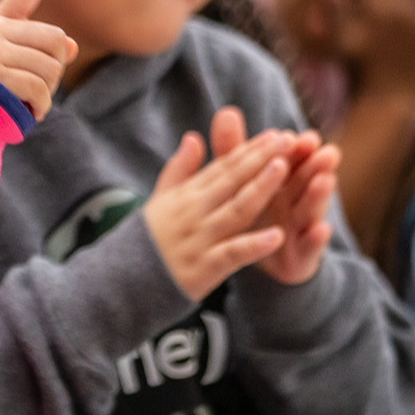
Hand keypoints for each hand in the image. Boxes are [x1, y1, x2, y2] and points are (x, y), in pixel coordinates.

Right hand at [0, 0, 77, 120]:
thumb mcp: (11, 67)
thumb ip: (40, 52)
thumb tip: (71, 46)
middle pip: (55, 39)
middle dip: (55, 68)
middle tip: (37, 86)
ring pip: (51, 67)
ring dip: (48, 92)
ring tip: (27, 101)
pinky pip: (40, 89)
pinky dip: (42, 106)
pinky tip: (29, 112)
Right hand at [143, 116, 295, 300]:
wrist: (127, 279)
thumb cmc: (150, 238)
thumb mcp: (160, 198)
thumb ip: (179, 168)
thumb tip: (193, 137)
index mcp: (186, 195)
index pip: (222, 168)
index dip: (249, 150)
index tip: (274, 134)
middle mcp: (194, 213)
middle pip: (231, 182)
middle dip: (260, 160)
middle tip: (287, 140)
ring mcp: (200, 239)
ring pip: (235, 211)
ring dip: (259, 189)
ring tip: (282, 169)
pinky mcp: (205, 267)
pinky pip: (232, 254)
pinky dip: (254, 245)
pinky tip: (277, 235)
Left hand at [209, 108, 336, 284]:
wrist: (258, 259)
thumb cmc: (253, 212)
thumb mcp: (240, 180)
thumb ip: (233, 149)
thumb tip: (225, 111)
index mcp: (280, 182)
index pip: (292, 161)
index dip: (298, 150)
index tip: (303, 136)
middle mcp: (294, 202)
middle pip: (307, 181)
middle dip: (316, 167)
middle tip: (327, 152)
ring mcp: (300, 229)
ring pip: (311, 210)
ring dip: (319, 196)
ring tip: (326, 181)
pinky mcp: (302, 256)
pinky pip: (310, 247)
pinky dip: (315, 239)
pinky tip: (321, 229)